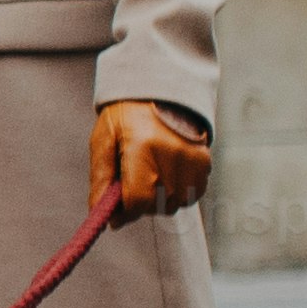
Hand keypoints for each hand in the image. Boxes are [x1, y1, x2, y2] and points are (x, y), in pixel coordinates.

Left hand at [93, 100, 212, 222]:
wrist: (159, 92)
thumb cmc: (125, 118)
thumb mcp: (103, 142)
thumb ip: (101, 180)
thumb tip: (105, 216)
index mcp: (143, 147)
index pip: (139, 199)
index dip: (125, 213)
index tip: (116, 214)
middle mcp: (173, 154)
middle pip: (157, 205)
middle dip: (139, 204)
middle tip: (130, 184)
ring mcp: (193, 159)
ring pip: (175, 204)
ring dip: (158, 200)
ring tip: (148, 176)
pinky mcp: (205, 162)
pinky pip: (191, 196)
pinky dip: (176, 194)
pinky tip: (165, 176)